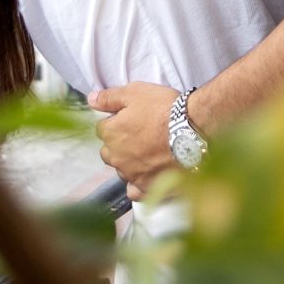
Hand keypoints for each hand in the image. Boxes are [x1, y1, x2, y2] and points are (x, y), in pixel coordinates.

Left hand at [89, 82, 180, 201]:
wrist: (193, 131)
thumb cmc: (166, 109)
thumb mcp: (136, 92)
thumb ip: (110, 97)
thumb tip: (90, 99)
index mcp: (111, 133)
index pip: (102, 128)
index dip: (117, 121)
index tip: (132, 118)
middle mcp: (116, 157)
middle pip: (109, 151)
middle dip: (119, 144)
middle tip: (141, 135)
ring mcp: (131, 174)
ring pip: (121, 170)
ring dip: (129, 163)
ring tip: (149, 153)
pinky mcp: (147, 187)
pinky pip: (134, 191)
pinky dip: (138, 184)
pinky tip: (148, 175)